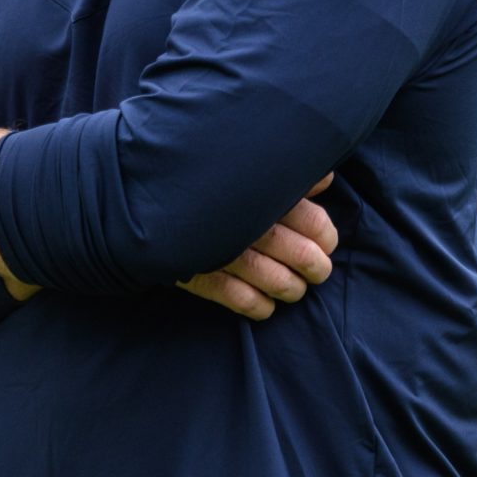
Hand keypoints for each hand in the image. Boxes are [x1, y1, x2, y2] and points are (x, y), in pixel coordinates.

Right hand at [180, 176, 337, 319]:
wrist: (149, 193)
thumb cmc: (212, 180)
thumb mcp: (253, 170)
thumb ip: (289, 176)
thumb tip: (324, 181)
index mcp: (263, 193)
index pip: (313, 222)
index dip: (326, 238)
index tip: (326, 244)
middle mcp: (247, 222)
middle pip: (301, 254)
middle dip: (316, 268)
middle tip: (317, 272)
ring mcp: (222, 250)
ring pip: (275, 281)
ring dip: (291, 290)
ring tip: (294, 290)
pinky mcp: (197, 272)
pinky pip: (238, 299)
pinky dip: (258, 306)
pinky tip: (266, 306)